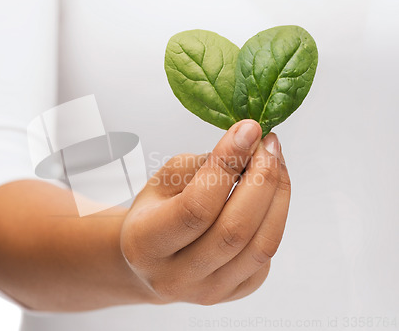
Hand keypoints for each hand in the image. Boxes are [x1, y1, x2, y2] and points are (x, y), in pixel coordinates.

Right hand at [120, 120, 290, 304]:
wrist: (152, 259)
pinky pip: (266, 255)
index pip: (196, 206)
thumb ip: (202, 166)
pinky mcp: (234, 293)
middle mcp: (175, 276)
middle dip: (262, 179)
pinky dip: (273, 218)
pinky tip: (265, 196)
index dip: (228, 164)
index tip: (248, 130)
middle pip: (235, 230)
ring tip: (276, 163)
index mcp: (146, 244)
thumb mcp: (162, 182)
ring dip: (278, 196)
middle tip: (268, 144)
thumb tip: (249, 144)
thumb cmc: (154, 214)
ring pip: (261, 246)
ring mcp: (208, 292)